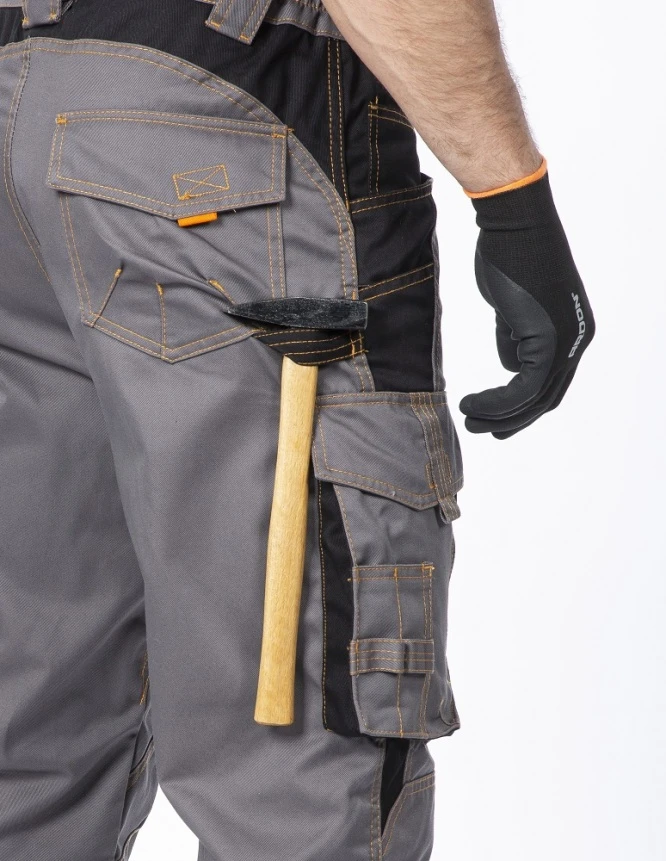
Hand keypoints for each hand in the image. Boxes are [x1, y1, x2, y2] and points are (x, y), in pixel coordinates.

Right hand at [459, 171, 594, 438]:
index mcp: (573, 331)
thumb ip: (514, 336)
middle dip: (512, 420)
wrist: (512, 225)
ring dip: (499, 415)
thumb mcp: (513, 307)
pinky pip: (524, 387)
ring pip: (534, 398)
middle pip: (546, 398)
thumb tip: (509, 364)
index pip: (550, 383)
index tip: (492, 417)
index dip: (522, 406)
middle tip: (481, 429)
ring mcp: (566, 341)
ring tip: (469, 419)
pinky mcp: (548, 339)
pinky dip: (497, 402)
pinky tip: (471, 403)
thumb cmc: (509, 256)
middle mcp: (577, 340)